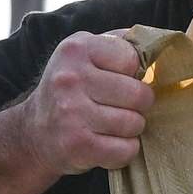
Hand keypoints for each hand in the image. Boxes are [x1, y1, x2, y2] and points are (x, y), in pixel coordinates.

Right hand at [21, 28, 154, 175]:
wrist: (33, 133)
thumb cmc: (70, 91)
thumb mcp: (84, 54)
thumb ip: (118, 42)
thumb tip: (159, 41)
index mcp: (76, 49)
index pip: (133, 59)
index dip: (133, 74)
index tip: (117, 81)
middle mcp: (70, 78)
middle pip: (139, 94)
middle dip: (138, 105)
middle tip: (121, 108)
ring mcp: (71, 113)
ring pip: (134, 123)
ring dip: (131, 129)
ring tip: (112, 127)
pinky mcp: (76, 145)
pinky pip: (126, 150)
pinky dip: (124, 151)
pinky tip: (108, 145)